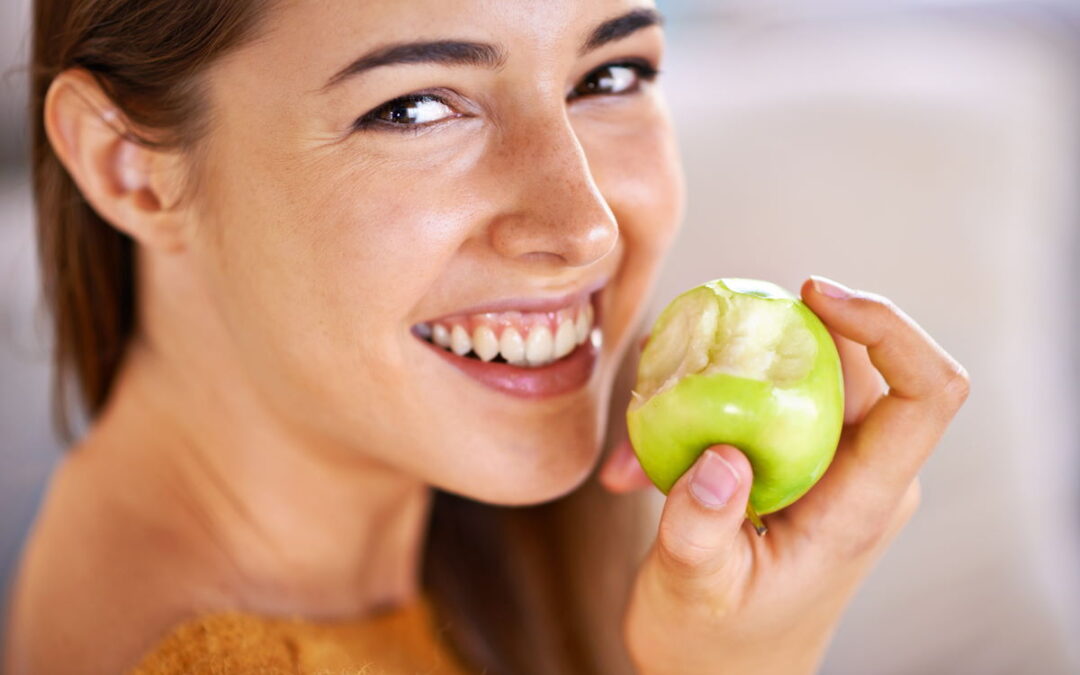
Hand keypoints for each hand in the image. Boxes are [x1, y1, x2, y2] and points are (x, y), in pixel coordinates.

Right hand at [600, 276, 969, 674]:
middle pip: (856, 358)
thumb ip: (701, 528)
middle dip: (776, 333)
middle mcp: (860, 473)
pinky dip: (706, 403)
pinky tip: (644, 459)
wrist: (721, 673)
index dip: (887, 324)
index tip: (810, 293)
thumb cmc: (715, 646)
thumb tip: (718, 456)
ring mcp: (829, 466)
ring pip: (806, 371)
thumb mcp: (695, 591)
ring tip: (648, 434)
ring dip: (728, 371)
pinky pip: (768, 398)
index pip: (925, 391)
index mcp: (861, 503)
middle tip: (688, 353)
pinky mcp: (796, 463)